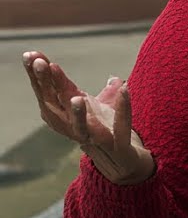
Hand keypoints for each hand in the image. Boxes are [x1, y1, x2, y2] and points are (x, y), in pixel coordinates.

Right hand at [21, 51, 154, 185]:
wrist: (126, 163)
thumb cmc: (111, 134)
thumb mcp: (107, 110)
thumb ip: (108, 92)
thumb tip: (115, 78)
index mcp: (70, 116)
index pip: (50, 93)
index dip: (40, 75)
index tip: (31, 53)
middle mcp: (76, 128)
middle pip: (57, 106)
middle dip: (48, 84)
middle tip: (39, 63)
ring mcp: (95, 139)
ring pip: (80, 126)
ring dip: (77, 111)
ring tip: (76, 96)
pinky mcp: (117, 146)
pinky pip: (119, 128)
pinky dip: (123, 109)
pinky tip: (125, 89)